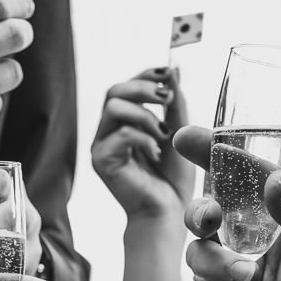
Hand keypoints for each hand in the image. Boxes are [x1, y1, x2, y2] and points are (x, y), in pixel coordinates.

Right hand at [91, 67, 194, 219]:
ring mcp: (102, 146)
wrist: (168, 211)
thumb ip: (174, 103)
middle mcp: (109, 131)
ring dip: (145, 116)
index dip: (145, 74)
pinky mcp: (101, 161)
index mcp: (125, 122)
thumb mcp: (179, 131)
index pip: (126, 86)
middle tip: (167, 99)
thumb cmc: (173, 176)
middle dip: (143, 89)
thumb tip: (173, 70)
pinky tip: (155, 152)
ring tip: (163, 135)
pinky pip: (120, 134)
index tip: (167, 75)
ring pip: (113, 108)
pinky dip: (143, 138)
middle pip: (114, 91)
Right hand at [174, 126, 280, 280]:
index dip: (208, 156)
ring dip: (219, 279)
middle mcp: (251, 250)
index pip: (234, 181)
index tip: (185, 138)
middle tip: (220, 235)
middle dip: (203, 229)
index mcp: (274, 223)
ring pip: (198, 271)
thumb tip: (275, 181)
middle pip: (201, 229)